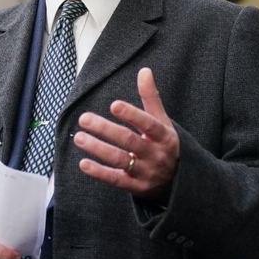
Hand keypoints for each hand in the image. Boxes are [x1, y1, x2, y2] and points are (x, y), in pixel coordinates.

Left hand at [73, 67, 179, 200]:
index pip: (148, 124)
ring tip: (78, 137)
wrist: (179, 180)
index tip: (114, 105)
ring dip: (98, 149)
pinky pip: (116, 180)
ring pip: (120, 160)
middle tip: (84, 118)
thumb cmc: (165, 144)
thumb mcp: (163, 121)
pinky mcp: (136, 187)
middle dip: (105, 129)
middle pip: (129, 141)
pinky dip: (99, 172)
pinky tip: (83, 163)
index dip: (131, 115)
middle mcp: (155, 154)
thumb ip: (151, 97)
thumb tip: (144, 70)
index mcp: (163, 136)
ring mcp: (146, 172)